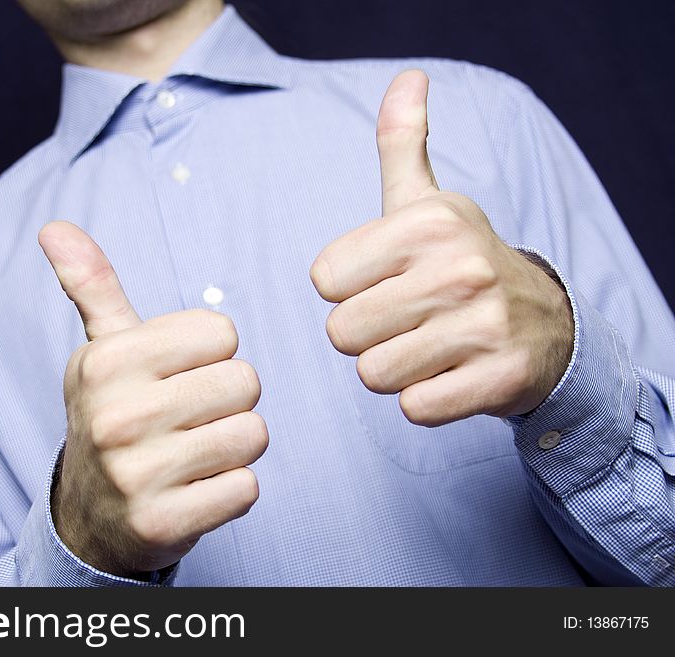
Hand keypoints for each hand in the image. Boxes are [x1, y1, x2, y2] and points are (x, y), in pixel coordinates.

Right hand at [39, 221, 266, 576]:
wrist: (92, 513)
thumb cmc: (114, 415)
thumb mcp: (103, 351)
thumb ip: (92, 287)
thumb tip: (54, 227)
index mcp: (106, 362)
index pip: (222, 333)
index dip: (211, 354)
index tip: (179, 375)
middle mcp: (116, 416)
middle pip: (245, 382)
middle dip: (229, 400)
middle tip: (190, 418)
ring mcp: (137, 474)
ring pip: (253, 435)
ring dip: (235, 445)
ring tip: (194, 452)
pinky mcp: (163, 522)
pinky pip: (247, 488)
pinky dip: (232, 490)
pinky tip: (195, 489)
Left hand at [310, 70, 573, 426]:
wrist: (544, 321)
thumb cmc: (460, 261)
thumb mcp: (428, 201)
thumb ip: (403, 144)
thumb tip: (408, 77)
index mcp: (428, 222)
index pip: (324, 279)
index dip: (346, 289)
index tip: (384, 281)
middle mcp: (459, 268)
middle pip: (342, 333)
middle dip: (365, 335)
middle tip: (405, 320)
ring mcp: (485, 325)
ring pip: (374, 374)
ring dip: (392, 368)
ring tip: (427, 345)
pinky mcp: (499, 378)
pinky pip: (415, 407)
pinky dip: (424, 399)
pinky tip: (450, 373)